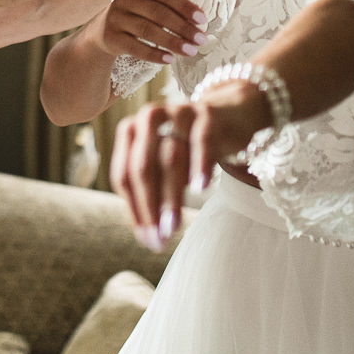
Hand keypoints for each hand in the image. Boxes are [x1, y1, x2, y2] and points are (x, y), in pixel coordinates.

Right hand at [90, 0, 206, 66]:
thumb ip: (171, 8)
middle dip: (183, 27)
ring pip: (148, 31)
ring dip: (173, 42)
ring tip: (191, 51)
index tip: (203, 20)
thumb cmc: (137, 15)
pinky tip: (170, 60)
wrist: (103, 29)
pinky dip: (155, 54)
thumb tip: (199, 21)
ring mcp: (116, 17)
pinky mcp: (111, 37)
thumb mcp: (150, 4)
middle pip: (158, 13)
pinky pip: (136, 48)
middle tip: (201, 40)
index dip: (185, 6)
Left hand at [109, 87, 264, 250]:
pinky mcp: (207, 113)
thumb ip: (153, 194)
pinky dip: (200, 165)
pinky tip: (200, 188)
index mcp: (130, 131)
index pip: (123, 175)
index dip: (134, 210)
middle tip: (160, 239)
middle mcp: (149, 119)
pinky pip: (201, 140)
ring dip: (171, 196)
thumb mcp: (166, 166)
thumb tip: (148, 239)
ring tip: (174, 226)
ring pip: (170, 157)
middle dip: (149, 206)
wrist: (230, 115)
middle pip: (143, 168)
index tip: (147, 240)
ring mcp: (177, 113)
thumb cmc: (190, 147)